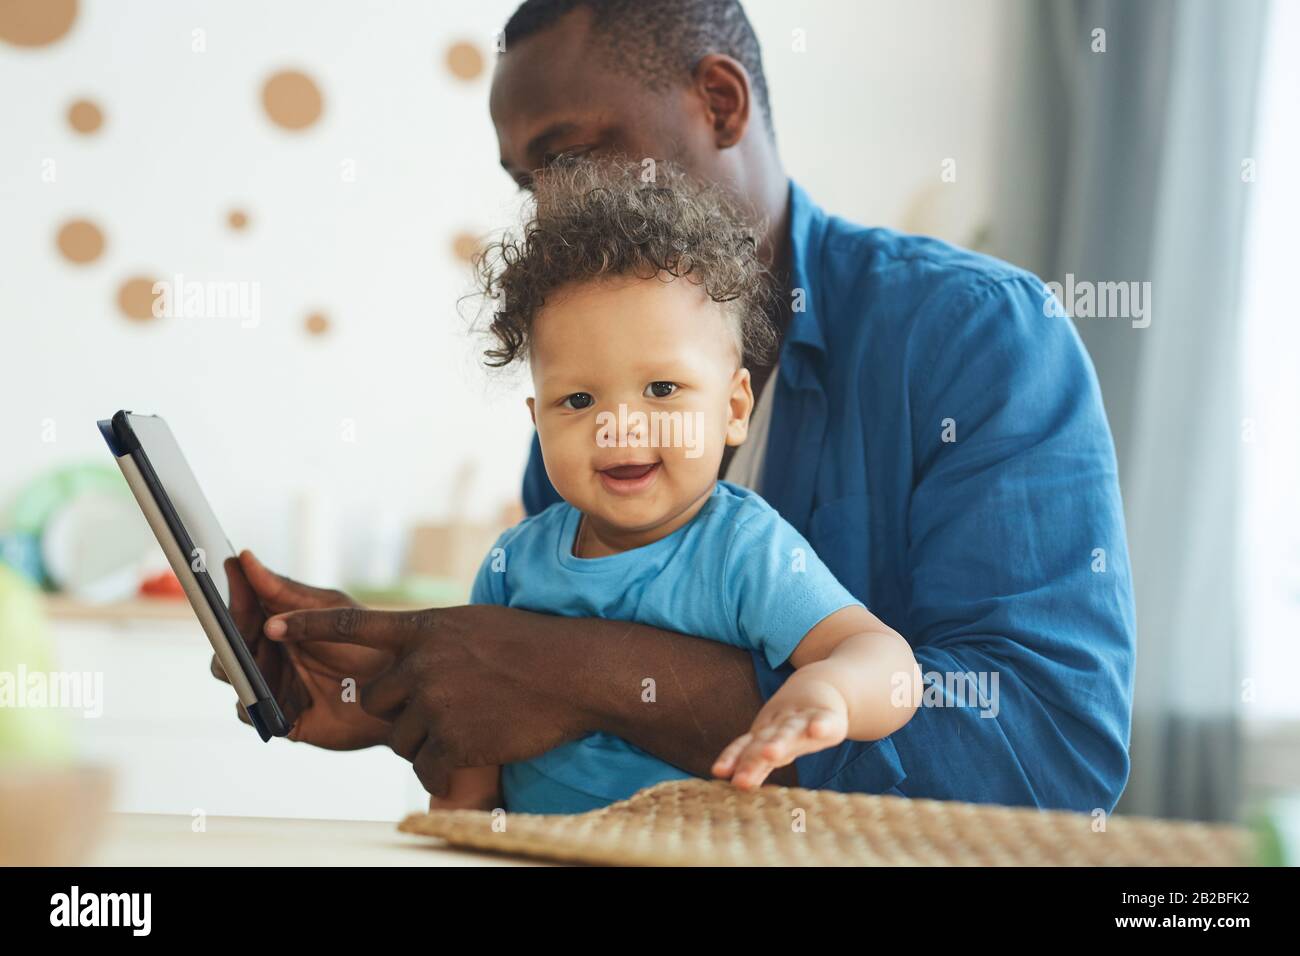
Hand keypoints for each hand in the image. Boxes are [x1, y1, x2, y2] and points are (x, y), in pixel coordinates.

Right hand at [210, 551, 391, 749]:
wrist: (398, 691)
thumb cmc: (367, 645)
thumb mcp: (328, 610)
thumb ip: (285, 591)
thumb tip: (245, 558)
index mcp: (278, 625)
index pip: (241, 611)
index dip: (235, 599)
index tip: (233, 582)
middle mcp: (270, 654)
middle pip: (227, 646)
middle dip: (234, 638)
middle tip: (260, 633)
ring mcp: (273, 686)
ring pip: (234, 676)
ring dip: (247, 667)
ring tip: (275, 662)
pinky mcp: (280, 716)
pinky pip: (249, 710)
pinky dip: (256, 700)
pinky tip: (281, 692)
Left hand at [263, 604, 594, 796]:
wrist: (574, 673)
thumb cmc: (532, 646)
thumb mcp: (475, 627)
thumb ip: (433, 643)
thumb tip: (405, 660)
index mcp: (425, 629)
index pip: (351, 625)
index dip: (308, 627)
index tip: (270, 626)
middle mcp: (421, 663)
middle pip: (378, 698)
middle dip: (402, 709)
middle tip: (446, 705)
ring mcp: (435, 702)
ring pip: (402, 736)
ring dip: (430, 738)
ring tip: (474, 722)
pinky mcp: (451, 739)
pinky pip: (427, 765)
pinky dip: (447, 766)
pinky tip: (477, 748)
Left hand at [711, 672, 848, 789]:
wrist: (822, 687)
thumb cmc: (792, 726)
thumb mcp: (774, 744)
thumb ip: (757, 766)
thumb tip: (735, 787)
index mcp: (765, 735)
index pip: (744, 746)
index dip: (731, 757)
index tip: (719, 771)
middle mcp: (780, 727)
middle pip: (764, 742)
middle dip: (751, 759)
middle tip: (740, 778)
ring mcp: (804, 721)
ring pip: (790, 730)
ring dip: (780, 741)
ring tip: (770, 752)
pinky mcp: (829, 717)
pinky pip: (825, 722)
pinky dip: (821, 726)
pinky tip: (816, 730)